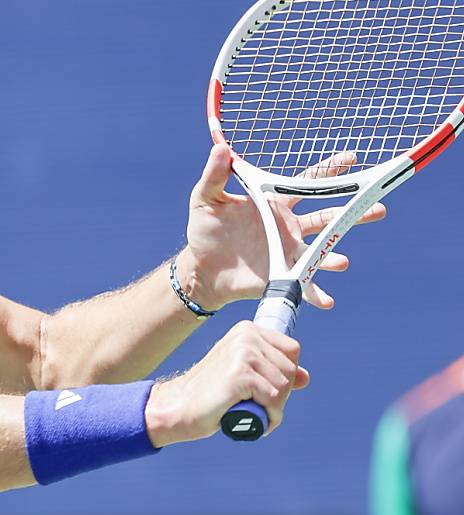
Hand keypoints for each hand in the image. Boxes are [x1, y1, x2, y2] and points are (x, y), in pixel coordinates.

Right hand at [144, 321, 308, 446]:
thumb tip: (305, 377)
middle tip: (256, 405)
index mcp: (247, 330)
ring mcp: (243, 354)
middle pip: (290, 370)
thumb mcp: (245, 375)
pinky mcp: (240, 375)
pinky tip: (252, 419)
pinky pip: (273, 400)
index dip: (285, 375)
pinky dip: (268, 417)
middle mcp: (246, 336)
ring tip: (253, 413)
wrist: (180, 406)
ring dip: (274, 408)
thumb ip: (273, 372)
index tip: (264, 388)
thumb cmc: (212, 392)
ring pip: (284, 387)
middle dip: (280, 395)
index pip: (292, 350)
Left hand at [178, 144, 386, 309]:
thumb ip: (215, 175)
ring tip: (342, 262)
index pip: (306, 183)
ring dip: (334, 256)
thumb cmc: (205, 230)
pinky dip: (316, 293)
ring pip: (321, 251)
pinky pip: (304, 285)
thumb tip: (221, 148)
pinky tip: (327, 301)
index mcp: (274, 204)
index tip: (353, 158)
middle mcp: (288, 226)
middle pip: (327, 216)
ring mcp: (288, 251)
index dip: (329, 170)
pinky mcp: (282, 275)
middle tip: (379, 208)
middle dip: (353, 212)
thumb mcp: (205, 199)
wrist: (201, 268)